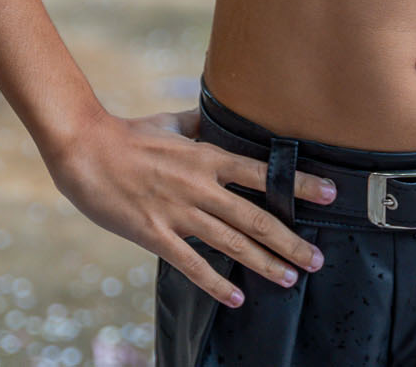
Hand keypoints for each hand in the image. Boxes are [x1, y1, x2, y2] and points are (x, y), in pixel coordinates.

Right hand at [48, 108, 338, 308]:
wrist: (84, 150)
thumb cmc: (127, 134)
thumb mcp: (170, 122)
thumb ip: (198, 126)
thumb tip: (216, 118)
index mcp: (206, 157)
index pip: (263, 172)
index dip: (299, 183)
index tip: (330, 194)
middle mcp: (200, 185)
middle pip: (255, 216)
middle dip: (290, 240)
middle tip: (317, 259)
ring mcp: (179, 211)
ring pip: (232, 242)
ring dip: (264, 263)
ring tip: (290, 278)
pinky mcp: (155, 234)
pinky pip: (192, 264)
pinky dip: (216, 283)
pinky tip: (237, 298)